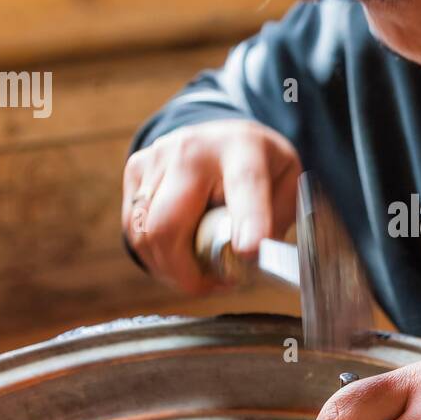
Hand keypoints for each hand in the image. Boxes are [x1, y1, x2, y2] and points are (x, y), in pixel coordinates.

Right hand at [122, 119, 300, 293]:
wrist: (221, 134)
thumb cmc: (258, 165)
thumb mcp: (286, 182)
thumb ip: (277, 220)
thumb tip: (252, 259)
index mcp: (243, 150)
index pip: (245, 185)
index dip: (247, 221)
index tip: (249, 251)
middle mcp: (193, 149)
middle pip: (168, 225)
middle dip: (186, 272)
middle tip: (213, 285)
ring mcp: (157, 158)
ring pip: (144, 235)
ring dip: (169, 269)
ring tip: (197, 272)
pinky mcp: (135, 170)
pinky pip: (134, 229)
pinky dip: (154, 255)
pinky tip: (177, 257)